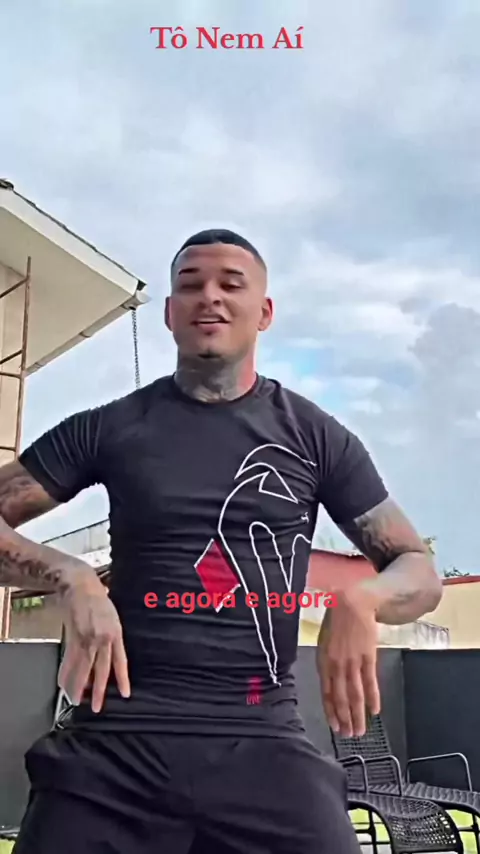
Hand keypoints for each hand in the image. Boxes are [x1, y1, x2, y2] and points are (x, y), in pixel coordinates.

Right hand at [57, 571, 129, 712]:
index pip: (120, 661)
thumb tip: (109, 659)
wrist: (81, 586)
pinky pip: (69, 660)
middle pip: (101, 669)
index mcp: (116, 633)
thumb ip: (112, 638)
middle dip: (99, 690)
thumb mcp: (112, 619)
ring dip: (79, 687)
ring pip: (83, 668)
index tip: (125, 694)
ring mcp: (86, 639)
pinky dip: (66, 673)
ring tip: (77, 701)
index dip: (123, 679)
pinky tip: (64, 685)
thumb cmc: (99, 601)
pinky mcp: (72, 638)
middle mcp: (102, 638)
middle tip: (98, 707)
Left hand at [316, 589, 379, 736]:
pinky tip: (375, 711)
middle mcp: (336, 665)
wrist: (351, 603)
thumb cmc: (335, 621)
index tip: (335, 727)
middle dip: (345, 719)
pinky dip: (373, 697)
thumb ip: (327, 662)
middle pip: (341, 698)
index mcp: (323, 662)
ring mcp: (353, 662)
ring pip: (355, 694)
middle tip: (349, 736)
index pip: (327, 693)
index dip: (331, 711)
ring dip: (358, 715)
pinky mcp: (368, 657)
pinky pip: (370, 681)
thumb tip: (330, 681)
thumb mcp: (324, 641)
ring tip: (361, 731)